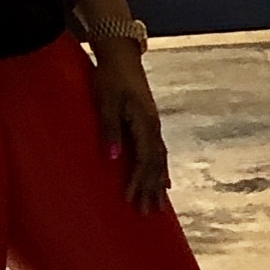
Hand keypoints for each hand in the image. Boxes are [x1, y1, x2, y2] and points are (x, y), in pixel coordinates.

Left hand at [84, 31, 169, 209]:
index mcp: (144, 124)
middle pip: (156, 165)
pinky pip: (159, 154)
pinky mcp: (150, 124)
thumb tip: (112, 158)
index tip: (130, 201)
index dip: (138, 182)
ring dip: (158, 184)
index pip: (144, 160)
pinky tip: (164, 182)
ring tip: (159, 205)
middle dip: (150, 190)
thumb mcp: (105, 101)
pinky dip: (161, 171)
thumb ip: (109, 129)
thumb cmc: (109, 77)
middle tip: (146, 213)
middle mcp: (153, 128)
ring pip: (160, 161)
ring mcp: (154, 126)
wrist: (121, 56)